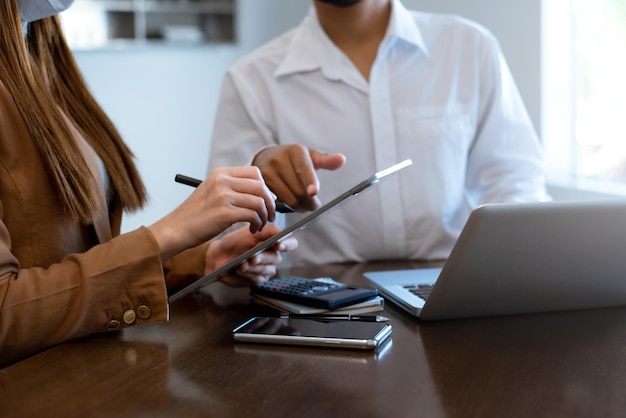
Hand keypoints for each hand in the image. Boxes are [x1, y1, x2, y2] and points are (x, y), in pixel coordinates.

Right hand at [149, 166, 276, 259]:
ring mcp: (223, 196)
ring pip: (259, 201)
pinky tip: (252, 229)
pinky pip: (253, 215)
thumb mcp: (212, 193)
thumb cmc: (196, 216)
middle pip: (261, 186)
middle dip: (270, 203)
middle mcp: (222, 181)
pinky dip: (257, 224)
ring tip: (259, 225)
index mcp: (220, 174)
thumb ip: (235, 190)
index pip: (255, 173)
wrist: (176, 229)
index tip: (266, 201)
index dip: (265, 188)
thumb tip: (266, 194)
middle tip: (270, 215)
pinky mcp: (224, 213)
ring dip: (265, 215)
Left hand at [205, 224, 297, 286]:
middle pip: (277, 258)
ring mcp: (266, 268)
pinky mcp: (258, 279)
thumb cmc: (234, 242)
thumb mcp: (250, 231)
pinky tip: (239, 269)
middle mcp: (272, 255)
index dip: (288, 245)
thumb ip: (267, 230)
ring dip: (253, 266)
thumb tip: (281, 232)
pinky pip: (258, 278)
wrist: (219, 255)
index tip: (279, 245)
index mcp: (273, 242)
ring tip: (242, 263)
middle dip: (263, 258)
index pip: (290, 243)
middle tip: (253, 257)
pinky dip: (248, 273)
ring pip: (267, 269)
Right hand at [253, 145, 344, 210]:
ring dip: (300, 207)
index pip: (304, 169)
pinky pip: (276, 202)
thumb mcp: (311, 156)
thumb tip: (341, 159)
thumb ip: (326, 160)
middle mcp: (279, 159)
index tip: (314, 192)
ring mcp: (267, 171)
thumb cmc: (294, 159)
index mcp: (295, 151)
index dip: (310, 182)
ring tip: (304, 205)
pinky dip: (286, 206)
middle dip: (310, 202)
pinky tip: (289, 202)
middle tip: (314, 205)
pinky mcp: (260, 183)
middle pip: (298, 189)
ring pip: (288, 198)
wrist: (267, 157)